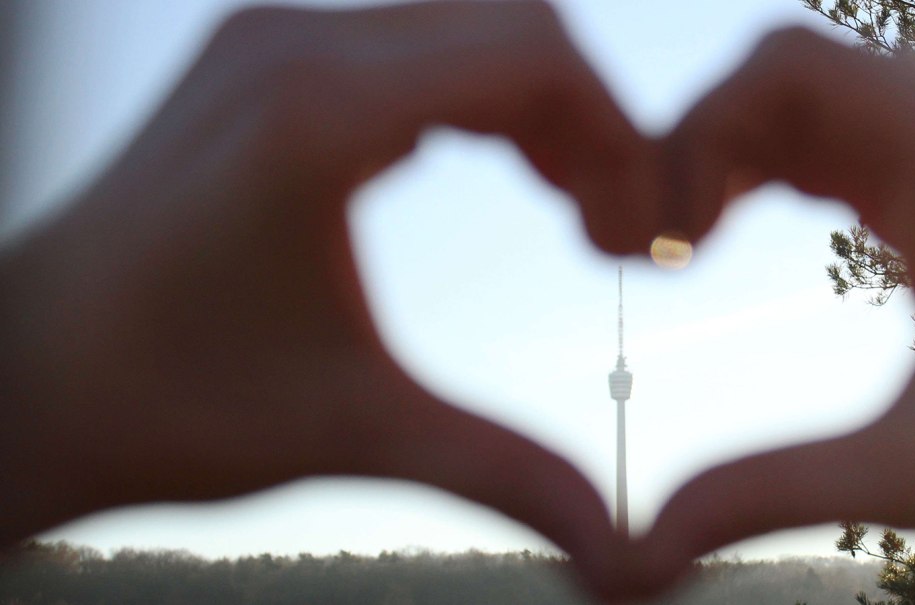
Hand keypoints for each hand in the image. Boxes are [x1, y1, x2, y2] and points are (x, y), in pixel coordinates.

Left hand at [0, 0, 652, 579]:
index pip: (533, 57)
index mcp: (319, 115)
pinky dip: (479, 95)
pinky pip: (413, 40)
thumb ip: (506, 474)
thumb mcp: (358, 432)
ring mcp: (271, 39)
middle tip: (610, 228)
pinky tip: (498, 168)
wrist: (27, 376)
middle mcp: (294, 45)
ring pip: (468, 24)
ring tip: (568, 202)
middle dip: (589, 121)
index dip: (617, 141)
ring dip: (539, 105)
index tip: (633, 240)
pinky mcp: (260, 56)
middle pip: (515, 26)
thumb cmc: (171, 404)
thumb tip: (624, 561)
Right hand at [627, 29, 914, 603]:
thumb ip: (764, 491)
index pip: (797, 67)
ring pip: (831, 121)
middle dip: (711, 142)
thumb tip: (632, 556)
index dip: (699, 126)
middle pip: (806, 82)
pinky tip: (740, 233)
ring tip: (681, 240)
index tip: (658, 233)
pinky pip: (861, 165)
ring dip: (745, 161)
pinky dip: (789, 184)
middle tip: (652, 239)